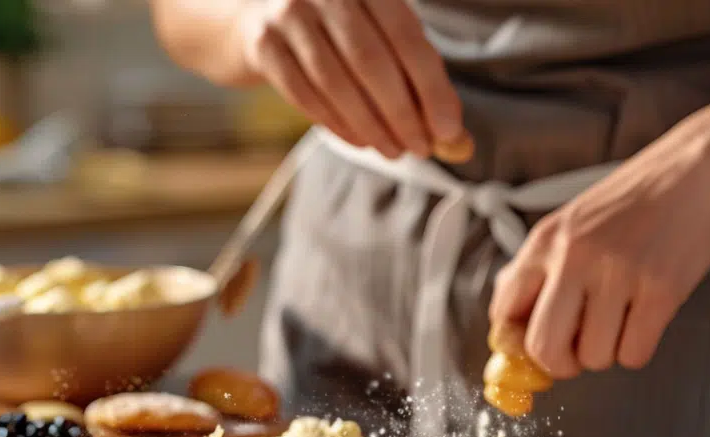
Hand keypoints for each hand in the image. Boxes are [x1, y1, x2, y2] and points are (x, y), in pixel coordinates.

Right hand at [235, 0, 462, 157]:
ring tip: (392, 150)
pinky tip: (358, 141)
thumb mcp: (376, 37)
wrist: (253, 20)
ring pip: (337, 82)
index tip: (448, 130)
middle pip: (372, 61)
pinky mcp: (262, 43)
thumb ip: (414, 78)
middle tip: (420, 148)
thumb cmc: (332, 34)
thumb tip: (455, 137)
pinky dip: (336, 124)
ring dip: (370, 125)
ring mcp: (289, 13)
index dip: (431, 87)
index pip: (408, 37)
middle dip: (401, 113)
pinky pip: (304, 94)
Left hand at [489, 118, 709, 378]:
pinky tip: (641, 322)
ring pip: (593, 357)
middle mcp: (574, 258)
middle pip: (543, 347)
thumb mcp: (565, 226)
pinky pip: (634, 354)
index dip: (515, 344)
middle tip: (573, 355)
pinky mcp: (660, 289)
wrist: (691, 173)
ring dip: (605, 354)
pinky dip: (636, 350)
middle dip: (559, 364)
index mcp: (543, 243)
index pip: (503, 313)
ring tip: (616, 324)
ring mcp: (618, 274)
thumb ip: (535, 270)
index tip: (530, 349)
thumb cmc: (629, 204)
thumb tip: (507, 323)